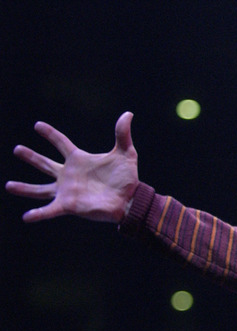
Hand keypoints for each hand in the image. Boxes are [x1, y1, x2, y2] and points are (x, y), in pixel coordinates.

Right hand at [6, 112, 139, 223]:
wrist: (130, 200)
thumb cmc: (127, 178)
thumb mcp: (126, 153)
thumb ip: (122, 134)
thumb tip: (128, 114)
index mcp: (79, 160)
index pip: (61, 143)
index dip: (50, 134)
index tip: (38, 125)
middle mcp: (69, 175)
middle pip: (45, 164)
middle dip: (31, 157)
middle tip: (17, 149)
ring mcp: (67, 191)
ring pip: (40, 189)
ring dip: (24, 188)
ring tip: (8, 185)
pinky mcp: (69, 205)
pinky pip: (49, 210)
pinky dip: (38, 214)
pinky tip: (26, 217)